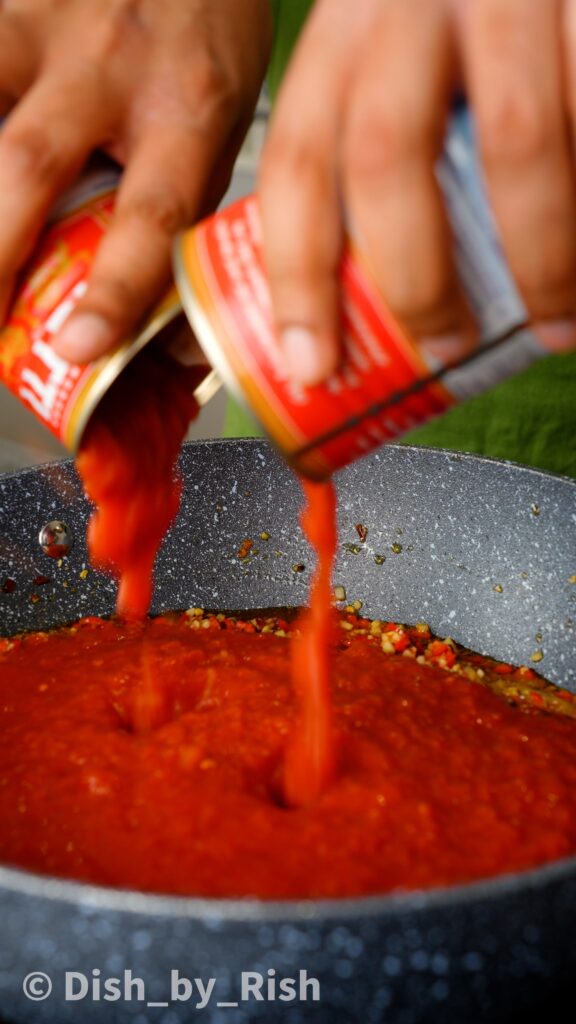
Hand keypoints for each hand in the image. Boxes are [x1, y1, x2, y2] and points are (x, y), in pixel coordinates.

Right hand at [0, 0, 271, 361]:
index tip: (76, 347)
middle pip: (30, 164)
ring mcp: (47, 22)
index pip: (151, 214)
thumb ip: (187, 216)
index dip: (111, 289)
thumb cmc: (207, 43)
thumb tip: (168, 338)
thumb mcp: (224, 130)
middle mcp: (113, 63)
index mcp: (188, 109)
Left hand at [258, 0, 575, 385]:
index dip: (297, 275)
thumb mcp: (403, 53)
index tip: (313, 364)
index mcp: (348, 29)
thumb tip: (380, 292)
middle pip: (387, 156)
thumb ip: (387, 136)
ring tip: (556, 322)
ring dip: (539, 257)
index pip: (298, 159)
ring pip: (517, 143)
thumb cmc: (472, 11)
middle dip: (416, 280)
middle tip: (446, 346)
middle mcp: (412, 0)